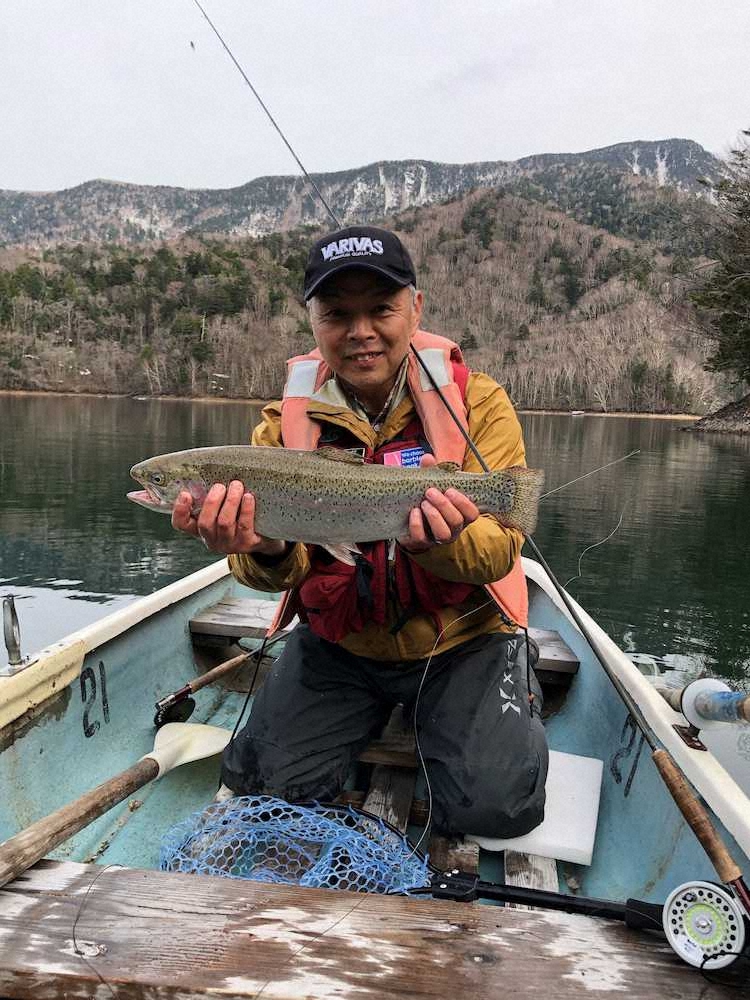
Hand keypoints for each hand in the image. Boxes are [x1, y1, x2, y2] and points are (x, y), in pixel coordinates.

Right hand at [171, 481, 287, 556]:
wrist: (266, 535)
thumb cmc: (240, 515)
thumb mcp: (222, 507)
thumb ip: (212, 495)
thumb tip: (207, 471)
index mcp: (201, 529)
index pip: (182, 524)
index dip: (180, 510)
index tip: (185, 493)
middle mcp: (212, 539)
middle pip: (205, 523)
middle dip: (212, 501)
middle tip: (220, 486)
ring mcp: (229, 544)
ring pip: (224, 523)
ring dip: (230, 501)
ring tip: (237, 486)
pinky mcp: (248, 544)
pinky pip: (244, 525)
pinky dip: (246, 509)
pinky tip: (248, 497)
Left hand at [399, 454, 478, 553]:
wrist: (407, 517)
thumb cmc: (427, 498)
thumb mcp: (431, 483)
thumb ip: (432, 471)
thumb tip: (428, 458)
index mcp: (461, 514)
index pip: (472, 514)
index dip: (464, 503)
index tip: (450, 490)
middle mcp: (453, 529)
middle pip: (457, 522)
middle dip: (444, 505)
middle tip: (430, 492)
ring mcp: (438, 538)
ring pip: (444, 534)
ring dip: (434, 516)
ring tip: (424, 503)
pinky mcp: (422, 543)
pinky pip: (422, 538)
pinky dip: (417, 524)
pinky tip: (413, 512)